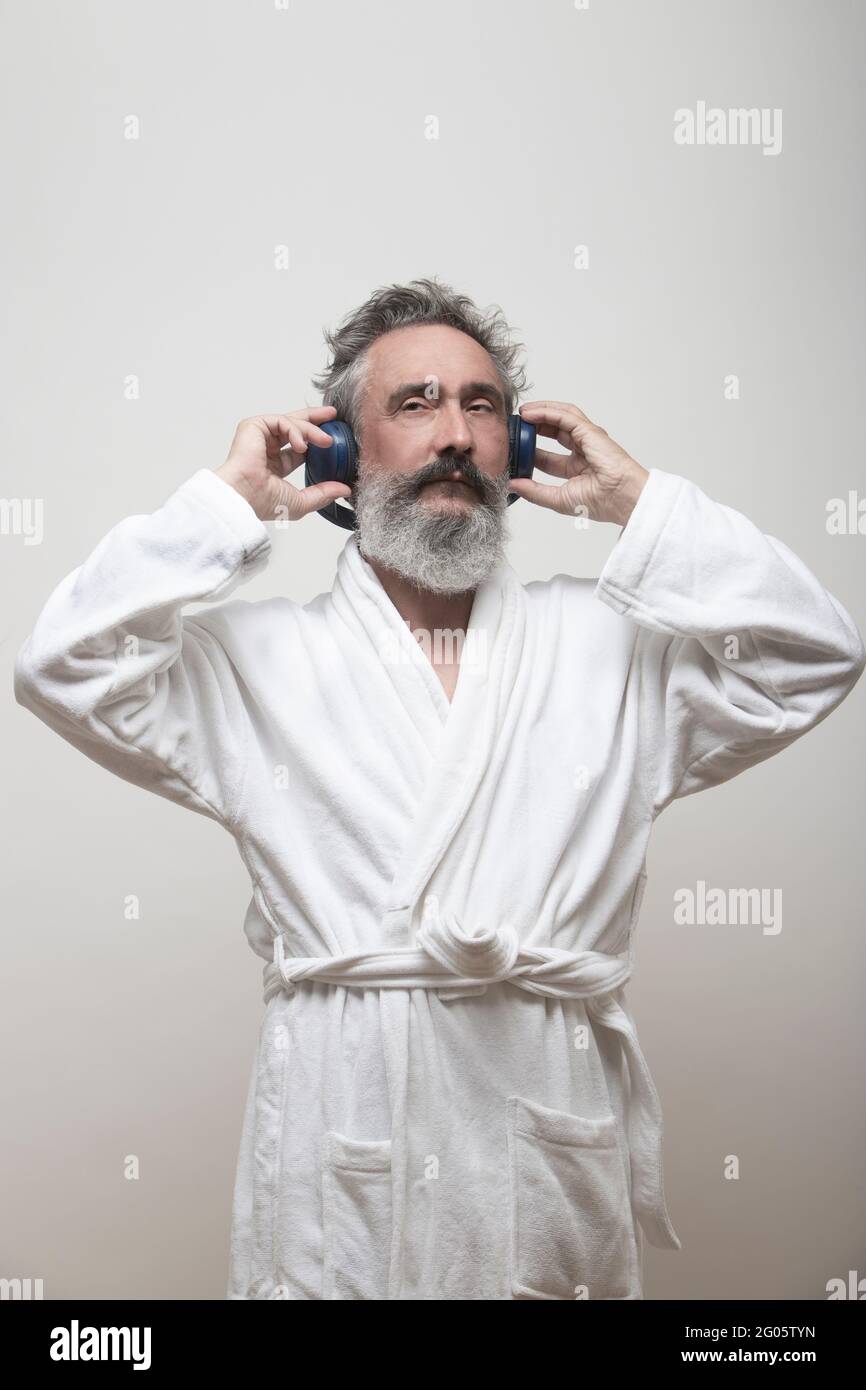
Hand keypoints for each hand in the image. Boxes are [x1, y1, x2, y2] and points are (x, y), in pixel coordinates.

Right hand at [214, 407, 352, 521]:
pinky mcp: (253, 426)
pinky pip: (281, 421)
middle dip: (315, 419)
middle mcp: (265, 449)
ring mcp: (259, 437)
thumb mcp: (301, 501)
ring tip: (326, 441)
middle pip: (294, 427)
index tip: (333, 439)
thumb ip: (323, 494)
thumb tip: (344, 489)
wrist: (243, 496)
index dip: (316, 441)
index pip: (298, 448)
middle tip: (333, 416)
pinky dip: (296, 430)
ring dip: (312, 430)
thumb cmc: (261, 502)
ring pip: (291, 423)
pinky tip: (302, 446)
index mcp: (273, 466)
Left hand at [508, 401, 648, 526]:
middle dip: (532, 427)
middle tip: (514, 427)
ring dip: (539, 413)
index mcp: (576, 468)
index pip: (546, 456)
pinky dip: (546, 411)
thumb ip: (534, 492)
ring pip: (560, 417)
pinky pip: (565, 416)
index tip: (512, 450)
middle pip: (553, 431)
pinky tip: (530, 413)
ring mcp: (587, 439)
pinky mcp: (589, 431)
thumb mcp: (558, 499)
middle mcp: (581, 451)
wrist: (622, 498)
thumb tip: (512, 485)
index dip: (528, 450)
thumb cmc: (602, 502)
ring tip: (521, 414)